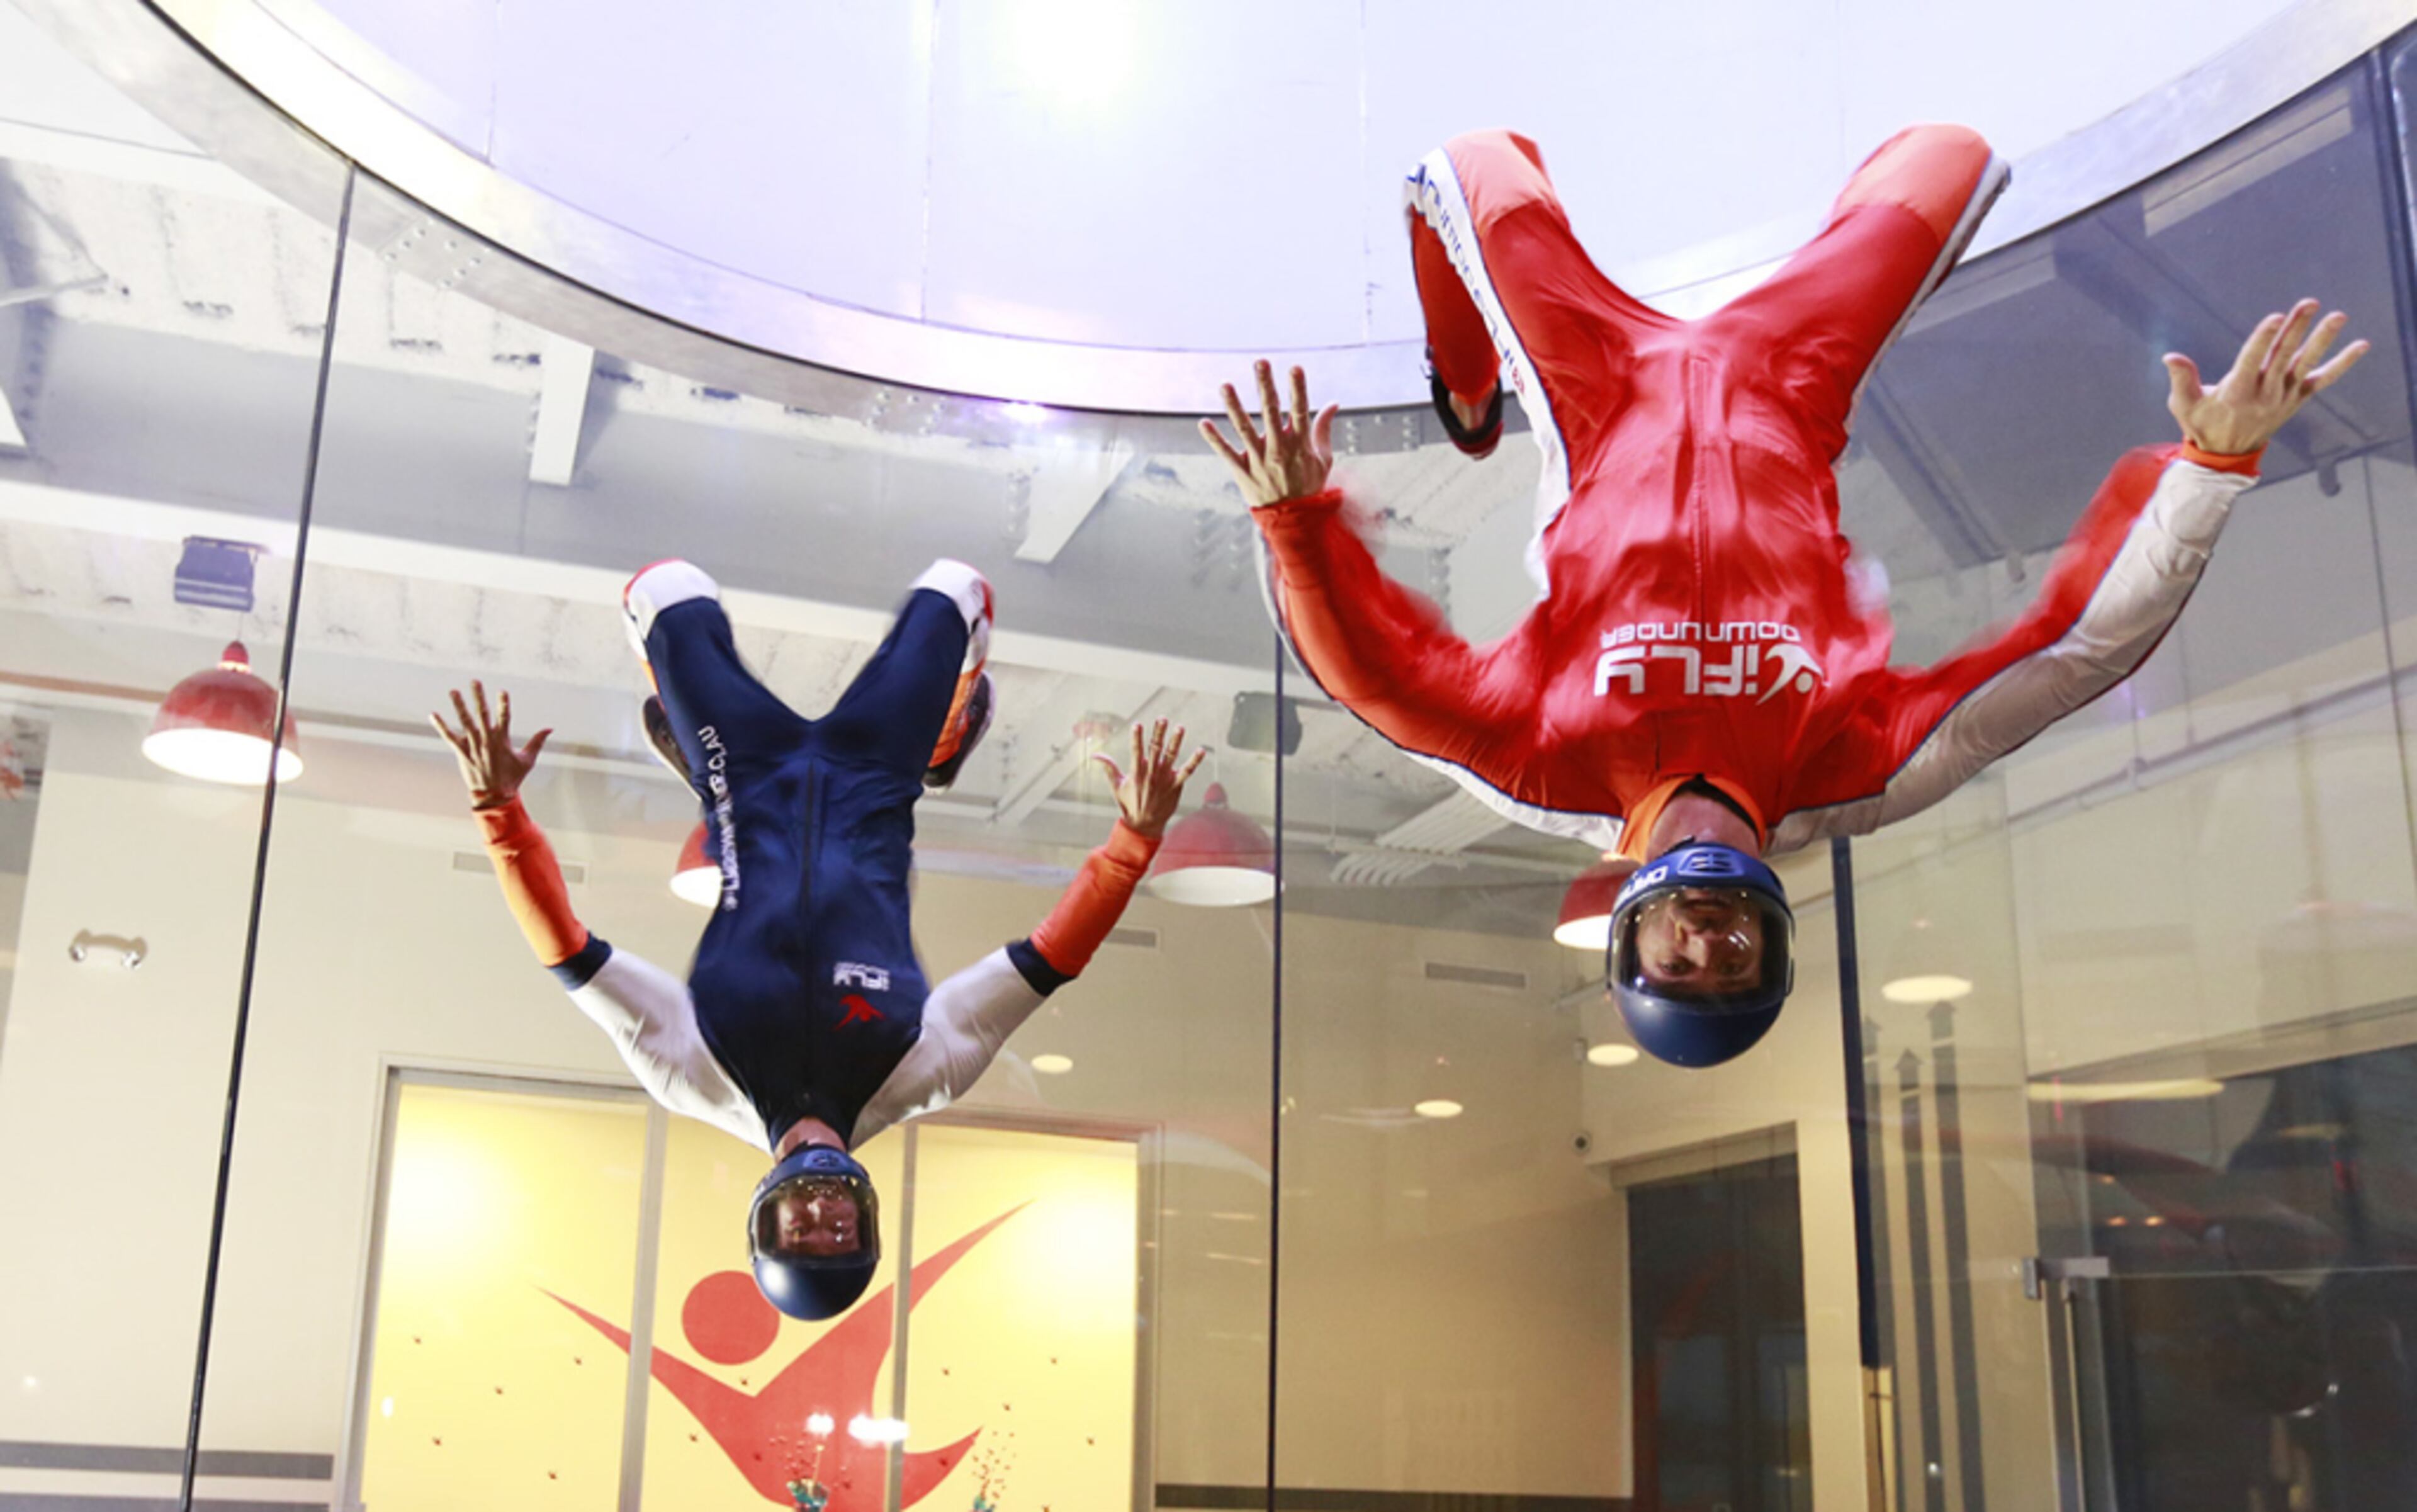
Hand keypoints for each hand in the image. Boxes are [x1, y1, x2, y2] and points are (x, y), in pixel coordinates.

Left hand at [429, 680, 550, 808]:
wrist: (494, 796)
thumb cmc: (512, 778)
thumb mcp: (527, 760)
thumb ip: (537, 741)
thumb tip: (550, 728)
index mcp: (502, 740)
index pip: (504, 717)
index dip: (503, 704)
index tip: (502, 691)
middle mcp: (486, 740)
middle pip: (482, 714)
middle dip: (478, 697)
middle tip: (475, 681)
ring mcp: (472, 746)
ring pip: (464, 722)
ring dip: (459, 706)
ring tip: (454, 691)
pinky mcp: (461, 752)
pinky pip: (449, 737)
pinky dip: (441, 726)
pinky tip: (433, 715)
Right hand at [1093, 719, 1205, 839]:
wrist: (1144, 825)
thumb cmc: (1129, 803)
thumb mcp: (1116, 786)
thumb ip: (1108, 768)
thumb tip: (1094, 755)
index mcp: (1136, 773)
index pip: (1136, 751)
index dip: (1137, 738)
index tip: (1137, 724)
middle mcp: (1151, 774)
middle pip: (1155, 750)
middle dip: (1158, 733)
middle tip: (1162, 718)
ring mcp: (1165, 779)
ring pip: (1171, 757)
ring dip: (1176, 742)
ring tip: (1180, 728)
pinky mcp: (1176, 786)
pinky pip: (1187, 772)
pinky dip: (1194, 762)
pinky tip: (1201, 751)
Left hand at [1199, 360, 1340, 506]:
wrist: (1294, 520)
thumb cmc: (1309, 485)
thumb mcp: (1323, 458)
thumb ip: (1324, 428)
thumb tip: (1333, 403)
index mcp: (1300, 444)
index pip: (1300, 411)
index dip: (1298, 389)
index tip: (1295, 368)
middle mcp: (1278, 449)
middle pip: (1270, 412)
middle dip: (1265, 386)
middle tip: (1260, 362)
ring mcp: (1259, 460)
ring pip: (1244, 429)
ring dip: (1233, 406)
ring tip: (1225, 385)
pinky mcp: (1243, 472)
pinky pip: (1226, 453)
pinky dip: (1214, 439)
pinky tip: (1203, 423)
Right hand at [2164, 300, 2367, 455]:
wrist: (2227, 454)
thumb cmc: (2202, 425)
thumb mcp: (2184, 405)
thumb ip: (2181, 379)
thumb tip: (2170, 357)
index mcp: (2236, 392)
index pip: (2253, 360)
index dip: (2264, 338)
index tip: (2276, 318)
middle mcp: (2264, 393)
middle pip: (2283, 355)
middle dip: (2296, 328)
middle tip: (2308, 303)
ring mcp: (2284, 396)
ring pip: (2306, 363)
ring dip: (2323, 339)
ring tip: (2337, 316)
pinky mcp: (2297, 398)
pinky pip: (2323, 379)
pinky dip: (2343, 363)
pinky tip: (2361, 345)